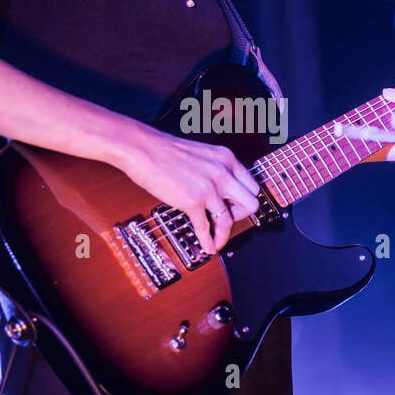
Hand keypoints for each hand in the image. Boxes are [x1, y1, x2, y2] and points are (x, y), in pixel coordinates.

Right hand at [114, 121, 260, 254]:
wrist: (142, 148)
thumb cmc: (164, 150)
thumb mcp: (202, 154)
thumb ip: (215, 170)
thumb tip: (220, 190)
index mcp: (227, 159)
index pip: (252, 186)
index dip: (245, 200)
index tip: (237, 207)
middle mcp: (223, 172)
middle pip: (250, 204)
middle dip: (241, 217)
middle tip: (229, 220)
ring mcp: (209, 188)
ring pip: (229, 221)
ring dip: (224, 235)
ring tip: (217, 242)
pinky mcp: (192, 201)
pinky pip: (205, 228)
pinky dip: (208, 241)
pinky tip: (207, 246)